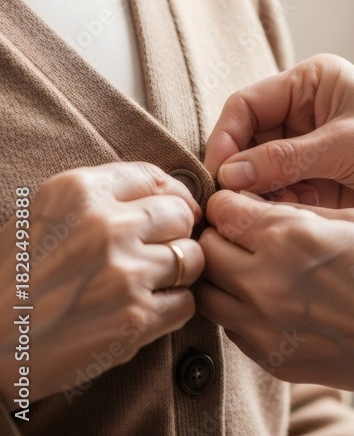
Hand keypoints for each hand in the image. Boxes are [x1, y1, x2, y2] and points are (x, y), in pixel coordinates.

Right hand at [0, 163, 203, 402]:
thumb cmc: (11, 279)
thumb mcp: (43, 216)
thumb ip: (100, 200)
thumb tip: (170, 195)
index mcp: (79, 191)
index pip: (156, 178)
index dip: (170, 198)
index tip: (168, 215)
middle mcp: (105, 226)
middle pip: (182, 215)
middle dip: (175, 235)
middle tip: (153, 255)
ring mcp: (124, 273)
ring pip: (192, 259)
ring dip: (177, 275)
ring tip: (145, 286)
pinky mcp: (135, 318)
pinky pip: (187, 303)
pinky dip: (171, 310)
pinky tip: (141, 314)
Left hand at [195, 190, 353, 395]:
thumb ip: (299, 213)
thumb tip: (263, 210)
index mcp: (288, 237)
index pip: (221, 210)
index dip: (229, 203)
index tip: (242, 207)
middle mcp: (264, 281)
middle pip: (206, 251)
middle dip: (220, 237)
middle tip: (243, 237)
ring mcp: (263, 325)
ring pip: (208, 294)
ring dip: (222, 277)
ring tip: (250, 272)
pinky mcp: (270, 357)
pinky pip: (231, 328)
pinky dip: (239, 310)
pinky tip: (269, 302)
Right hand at [203, 54, 353, 244]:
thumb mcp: (348, 144)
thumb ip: (287, 159)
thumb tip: (229, 174)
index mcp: (310, 85)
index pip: (247, 105)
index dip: (227, 137)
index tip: (220, 172)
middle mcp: (304, 118)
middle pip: (247, 142)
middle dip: (236, 171)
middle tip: (225, 204)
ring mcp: (311, 156)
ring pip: (260, 176)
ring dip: (252, 196)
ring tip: (247, 218)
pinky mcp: (321, 190)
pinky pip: (282, 199)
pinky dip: (273, 211)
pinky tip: (271, 225)